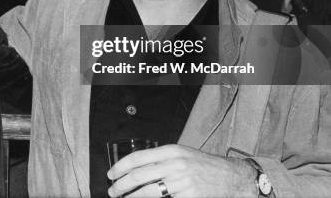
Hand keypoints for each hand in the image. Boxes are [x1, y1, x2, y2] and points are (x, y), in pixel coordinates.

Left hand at [107, 144, 256, 196]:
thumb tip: (137, 168)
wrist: (232, 177)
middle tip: (113, 191)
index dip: (121, 167)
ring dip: (131, 196)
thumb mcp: (181, 154)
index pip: (138, 158)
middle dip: (121, 185)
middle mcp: (174, 164)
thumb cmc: (204, 165)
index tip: (111, 174)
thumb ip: (161, 158)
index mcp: (171, 150)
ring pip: (148, 191)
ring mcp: (181, 182)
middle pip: (139, 175)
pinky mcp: (188, 197)